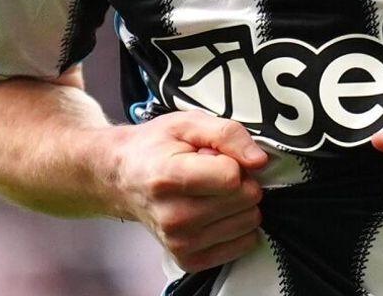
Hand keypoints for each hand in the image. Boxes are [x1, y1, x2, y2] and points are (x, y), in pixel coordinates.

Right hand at [103, 112, 268, 271]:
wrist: (124, 178)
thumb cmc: (156, 149)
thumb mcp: (188, 123)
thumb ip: (228, 134)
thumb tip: (258, 160)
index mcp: (168, 178)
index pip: (231, 177)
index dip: (233, 161)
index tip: (215, 156)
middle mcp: (172, 216)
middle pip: (244, 199)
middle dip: (239, 181)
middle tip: (212, 173)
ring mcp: (180, 242)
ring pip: (248, 221)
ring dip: (238, 204)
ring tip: (210, 191)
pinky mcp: (189, 259)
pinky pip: (243, 244)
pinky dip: (236, 225)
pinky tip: (215, 212)